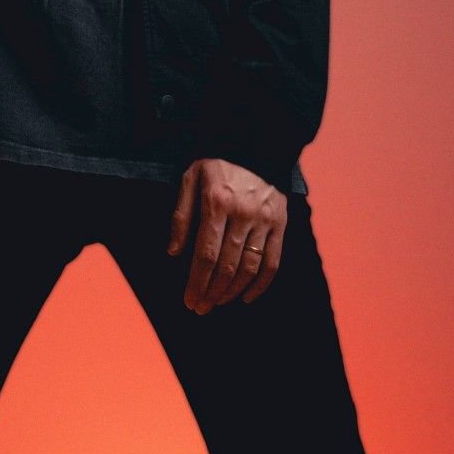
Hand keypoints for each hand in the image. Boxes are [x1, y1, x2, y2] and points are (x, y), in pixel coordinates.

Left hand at [167, 158, 286, 311]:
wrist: (255, 145)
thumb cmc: (217, 164)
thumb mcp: (191, 177)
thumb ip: (181, 214)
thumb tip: (174, 252)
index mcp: (217, 203)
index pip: (205, 254)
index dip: (196, 282)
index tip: (189, 300)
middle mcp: (242, 214)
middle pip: (227, 266)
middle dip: (211, 292)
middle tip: (200, 308)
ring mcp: (264, 220)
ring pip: (249, 268)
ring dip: (232, 291)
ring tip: (218, 302)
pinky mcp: (280, 223)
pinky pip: (273, 262)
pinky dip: (261, 285)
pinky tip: (246, 297)